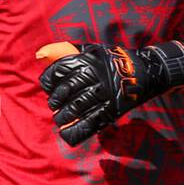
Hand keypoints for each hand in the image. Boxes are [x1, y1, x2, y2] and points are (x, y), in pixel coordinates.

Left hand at [36, 39, 183, 145]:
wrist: (145, 72)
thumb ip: (64, 51)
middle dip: (55, 101)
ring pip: (76, 108)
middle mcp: (96, 76)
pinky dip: (76, 131)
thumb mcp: (90, 50)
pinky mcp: (112, 109)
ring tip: (60, 119)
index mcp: (88, 60)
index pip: (59, 70)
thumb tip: (38, 55)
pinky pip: (91, 123)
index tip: (48, 87)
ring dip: (63, 117)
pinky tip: (67, 134)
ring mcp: (105, 94)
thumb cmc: (110, 61)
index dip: (48, 81)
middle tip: (54, 106)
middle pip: (66, 91)